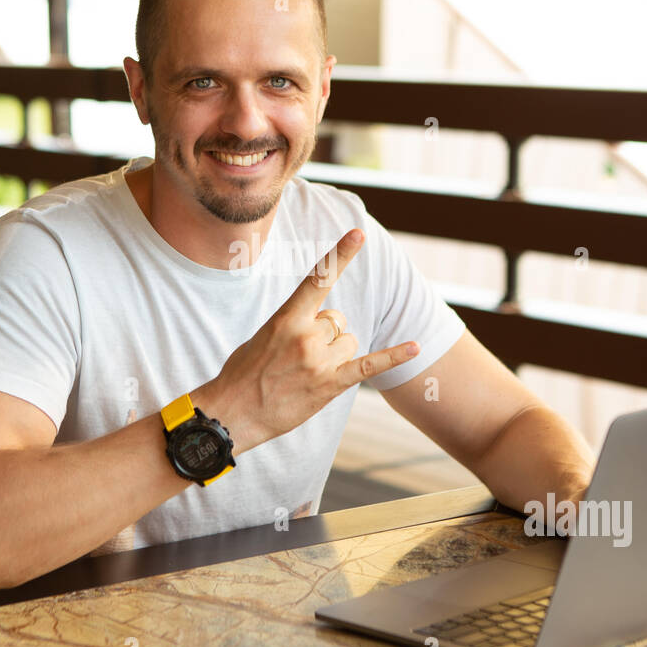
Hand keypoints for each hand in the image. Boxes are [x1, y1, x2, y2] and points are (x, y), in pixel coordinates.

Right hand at [196, 228, 419, 451]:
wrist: (231, 413)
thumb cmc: (243, 374)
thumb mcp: (264, 337)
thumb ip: (295, 324)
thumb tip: (324, 325)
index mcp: (286, 318)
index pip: (318, 279)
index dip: (340, 255)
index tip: (359, 234)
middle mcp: (306, 336)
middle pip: (338, 320)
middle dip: (325, 334)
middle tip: (299, 356)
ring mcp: (319, 361)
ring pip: (349, 342)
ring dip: (336, 354)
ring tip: (308, 372)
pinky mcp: (330, 385)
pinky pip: (369, 366)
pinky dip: (394, 356)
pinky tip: (416, 347)